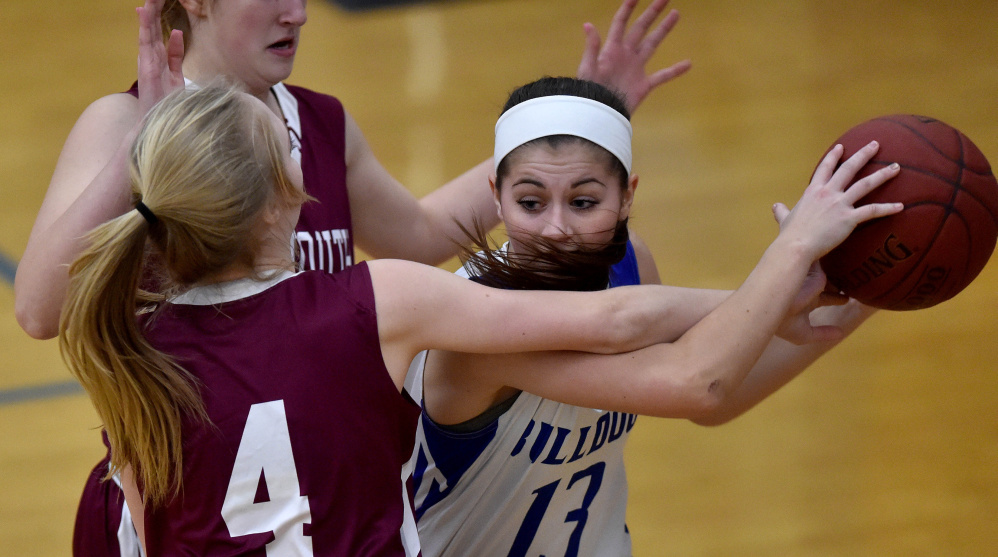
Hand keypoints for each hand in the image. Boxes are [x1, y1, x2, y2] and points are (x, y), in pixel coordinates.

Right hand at [136, 0, 184, 114]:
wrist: (159, 127)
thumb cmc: (166, 105)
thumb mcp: (176, 76)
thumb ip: (176, 55)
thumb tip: (179, 34)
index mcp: (159, 59)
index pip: (157, 32)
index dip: (157, 14)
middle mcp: (150, 58)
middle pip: (151, 28)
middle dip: (152, 9)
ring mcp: (147, 63)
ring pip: (147, 32)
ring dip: (148, 13)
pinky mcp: (147, 68)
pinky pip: (145, 44)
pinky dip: (144, 27)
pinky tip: (144, 11)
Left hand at [576, 0, 691, 113]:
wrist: (599, 114)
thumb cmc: (590, 93)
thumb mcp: (587, 69)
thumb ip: (591, 48)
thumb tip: (588, 25)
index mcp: (612, 50)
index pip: (620, 23)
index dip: (627, 9)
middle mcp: (626, 55)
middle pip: (641, 28)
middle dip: (652, 12)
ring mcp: (636, 69)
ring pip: (653, 44)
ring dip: (663, 29)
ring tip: (675, 14)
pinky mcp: (643, 85)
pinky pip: (662, 76)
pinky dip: (675, 71)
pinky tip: (688, 63)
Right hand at [774, 141, 902, 259]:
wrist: (796, 246)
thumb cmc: (789, 235)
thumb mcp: (785, 219)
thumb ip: (782, 211)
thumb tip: (775, 206)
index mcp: (813, 191)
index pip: (825, 168)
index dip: (833, 156)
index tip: (842, 147)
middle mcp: (828, 192)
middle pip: (849, 168)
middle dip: (864, 154)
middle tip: (876, 145)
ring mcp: (839, 204)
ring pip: (865, 184)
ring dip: (882, 174)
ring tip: (896, 167)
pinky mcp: (849, 218)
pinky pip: (872, 210)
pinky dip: (887, 208)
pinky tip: (900, 206)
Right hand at [774, 260, 847, 344]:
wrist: (771, 306)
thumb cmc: (783, 322)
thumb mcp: (803, 334)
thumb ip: (823, 334)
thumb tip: (841, 334)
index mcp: (809, 300)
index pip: (828, 297)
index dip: (837, 299)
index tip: (847, 298)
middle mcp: (810, 287)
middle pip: (830, 282)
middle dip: (839, 281)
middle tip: (855, 279)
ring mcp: (812, 277)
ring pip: (830, 270)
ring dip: (840, 269)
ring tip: (855, 266)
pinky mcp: (813, 266)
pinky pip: (828, 260)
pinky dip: (836, 257)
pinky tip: (848, 255)